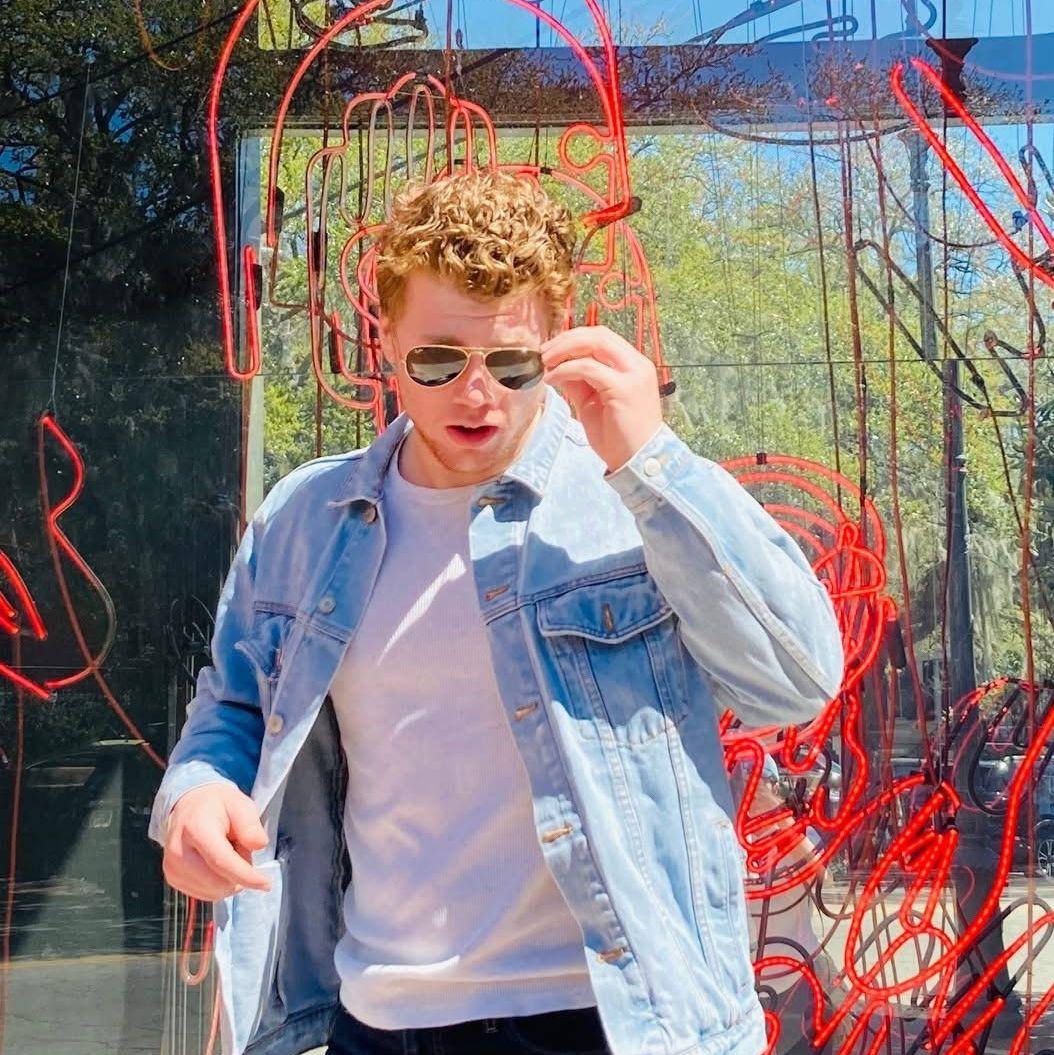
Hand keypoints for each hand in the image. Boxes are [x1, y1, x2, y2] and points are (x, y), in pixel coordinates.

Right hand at [162, 781, 272, 900]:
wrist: (189, 805)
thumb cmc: (217, 805)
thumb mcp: (241, 804)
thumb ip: (250, 825)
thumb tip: (259, 845)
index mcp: (196, 829)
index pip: (222, 862)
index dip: (246, 876)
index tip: (266, 884)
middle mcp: (179, 852)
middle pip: (218, 882)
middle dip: (240, 872)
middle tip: (240, 848)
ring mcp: (173, 868)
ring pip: (214, 891)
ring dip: (229, 879)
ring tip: (227, 852)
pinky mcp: (173, 879)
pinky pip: (206, 893)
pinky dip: (219, 883)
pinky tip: (216, 863)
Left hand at [541, 326, 663, 473]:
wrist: (637, 462)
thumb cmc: (618, 437)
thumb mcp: (593, 402)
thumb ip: (579, 382)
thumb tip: (557, 366)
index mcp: (633, 365)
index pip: (602, 337)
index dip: (574, 338)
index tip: (551, 349)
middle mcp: (637, 365)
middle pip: (598, 335)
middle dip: (566, 339)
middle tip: (544, 353)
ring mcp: (632, 375)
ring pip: (594, 344)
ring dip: (563, 350)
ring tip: (545, 364)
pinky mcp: (623, 388)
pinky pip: (588, 368)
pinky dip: (565, 370)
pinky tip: (552, 380)